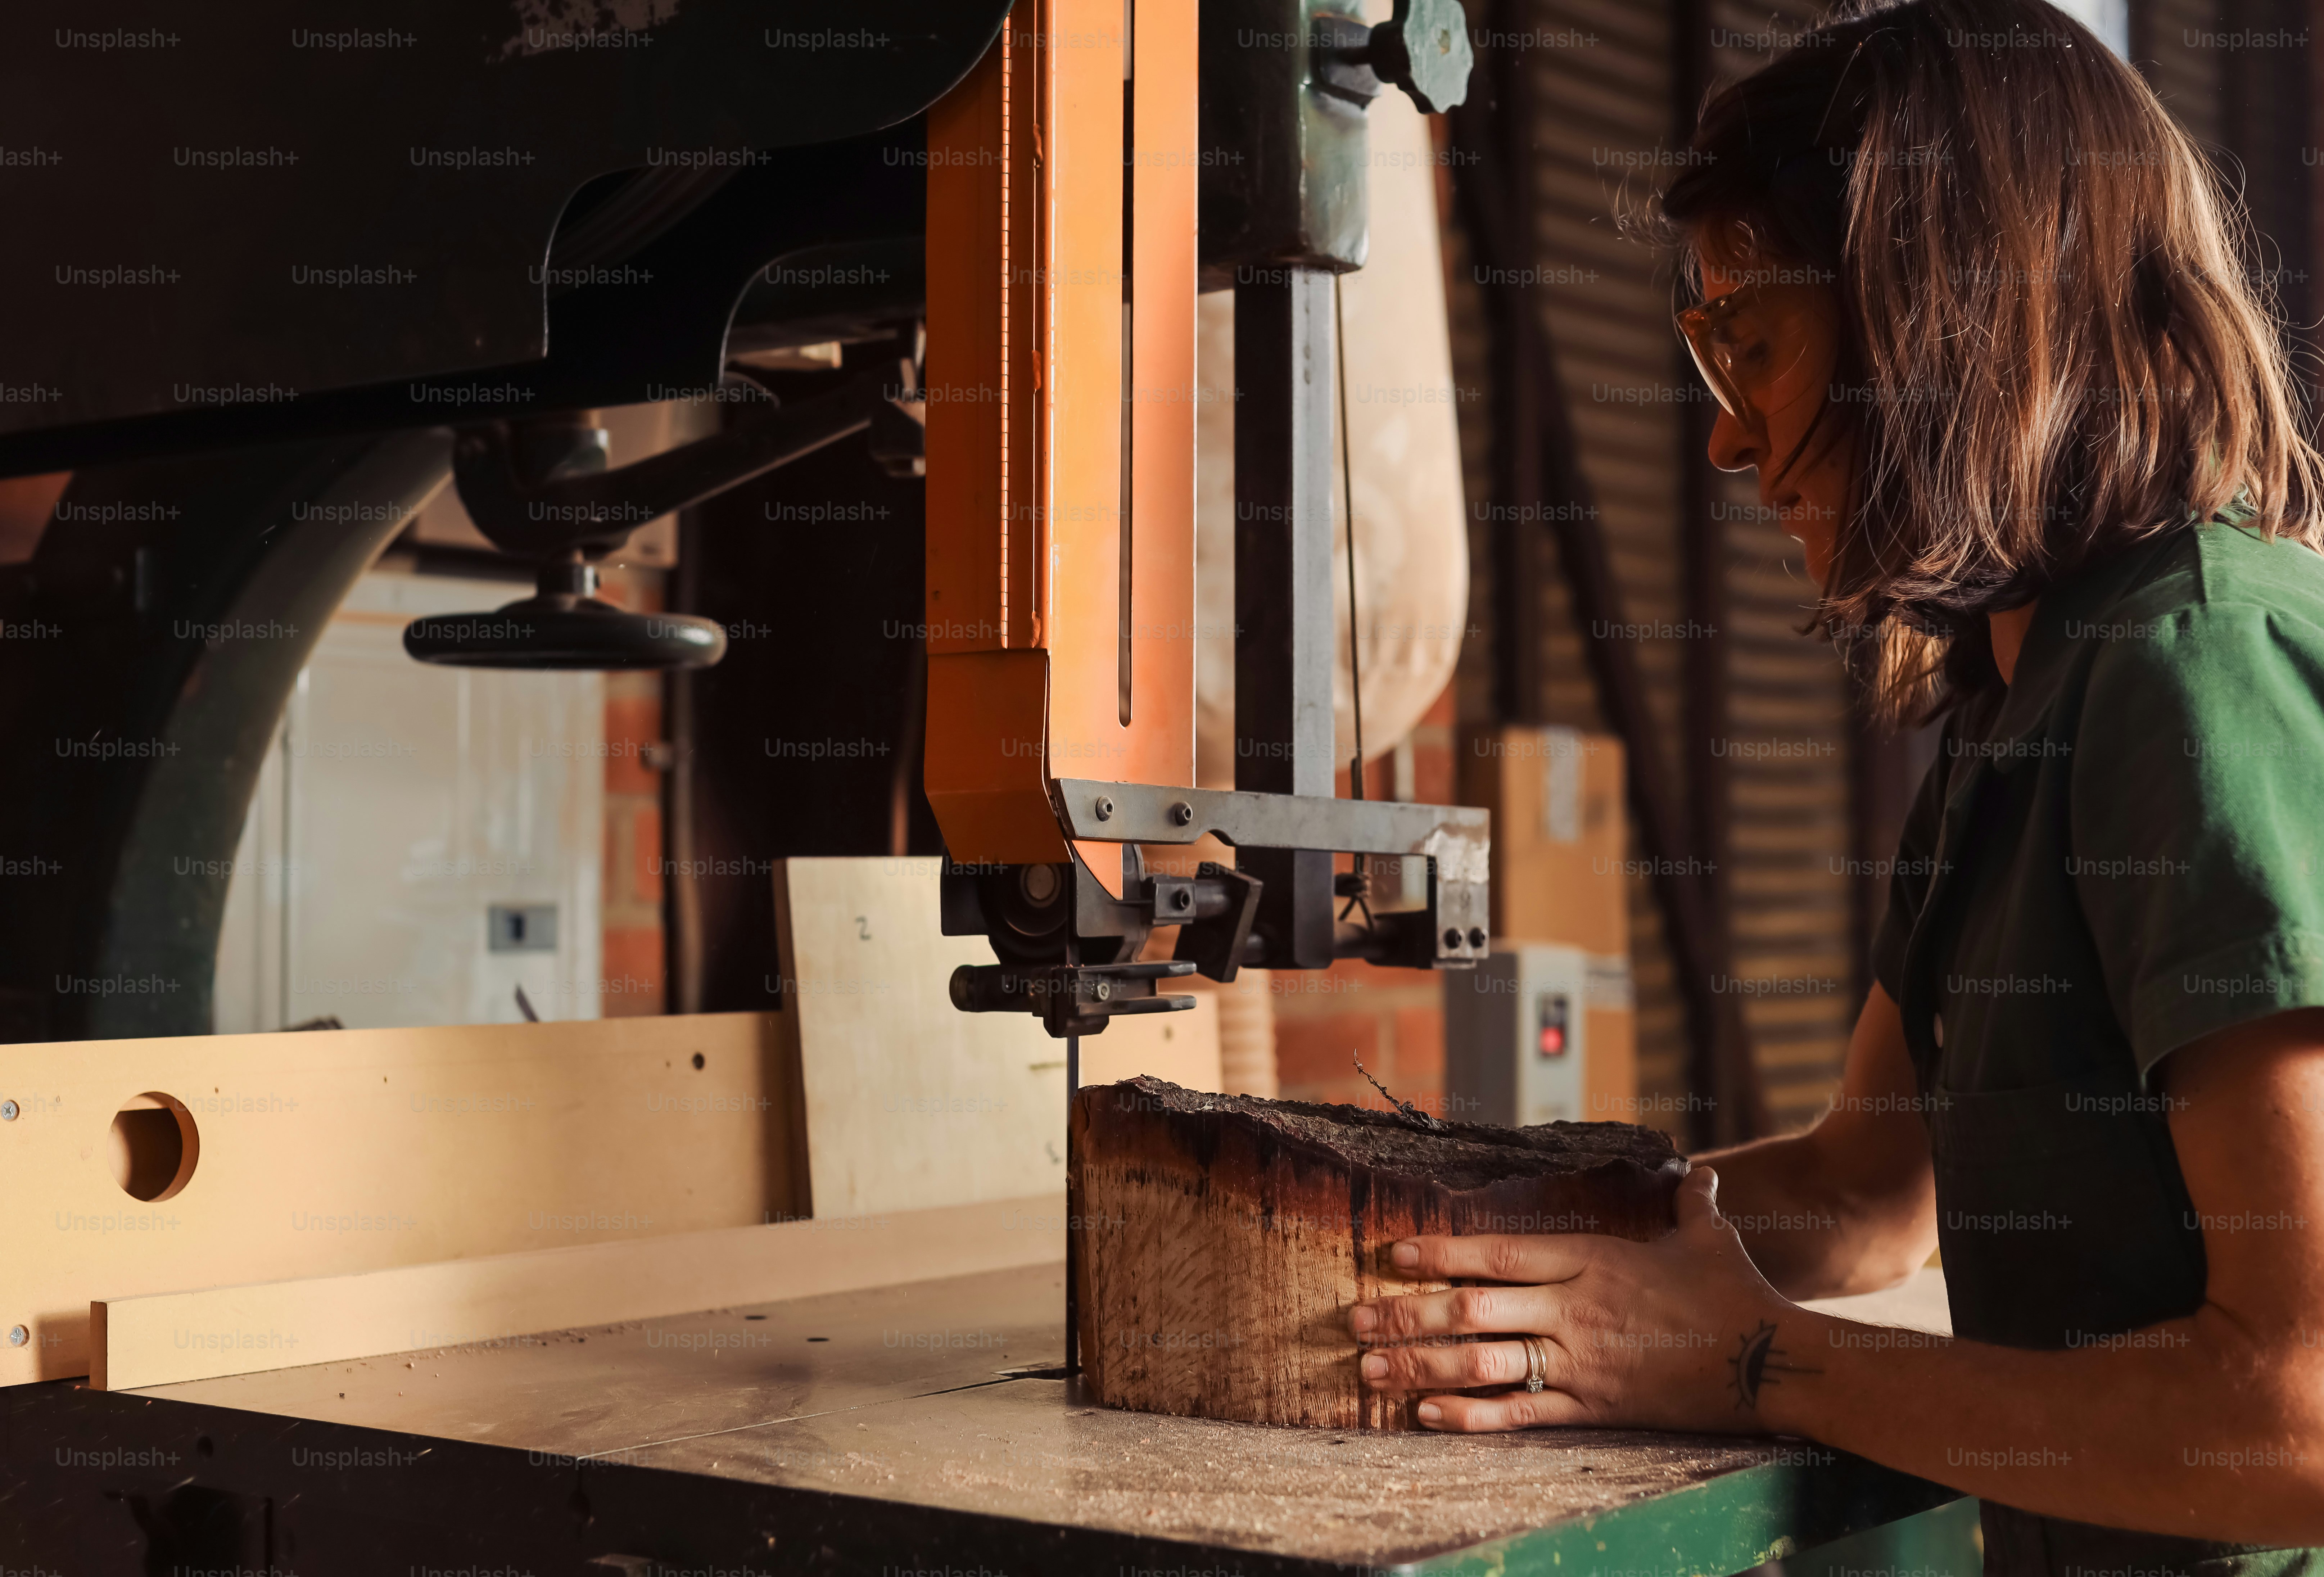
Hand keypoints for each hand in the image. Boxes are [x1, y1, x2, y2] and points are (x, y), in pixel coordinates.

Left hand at [1345, 1166, 1811, 1432]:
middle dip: (1406, 1314)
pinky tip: (1427, 1416)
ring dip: (1419, 1366)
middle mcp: (1575, 1311)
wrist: (1772, 1359)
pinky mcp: (1594, 1409)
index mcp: (1591, 1261)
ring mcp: (1581, 1364)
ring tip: (1369, 1370)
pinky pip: (1519, 1415)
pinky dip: (1469, 1416)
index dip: (1440, 1254)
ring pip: (1483, 1364)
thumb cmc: (1734, 1292)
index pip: (1498, 1255)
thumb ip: (1689, 1200)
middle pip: (1473, 1311)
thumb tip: (1694, 1169)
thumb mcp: (1707, 1235)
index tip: (1393, 1254)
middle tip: (1353, 1319)